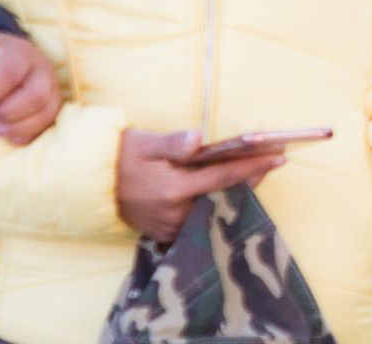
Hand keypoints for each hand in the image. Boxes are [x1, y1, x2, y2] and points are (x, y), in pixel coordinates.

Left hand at [0, 31, 61, 146]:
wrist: (0, 54)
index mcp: (18, 53)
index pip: (10, 73)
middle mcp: (41, 69)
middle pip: (36, 96)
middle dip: (6, 114)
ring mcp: (51, 87)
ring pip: (46, 113)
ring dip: (16, 128)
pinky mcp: (52, 104)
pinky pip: (47, 125)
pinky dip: (26, 135)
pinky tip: (5, 133)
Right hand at [116, 129, 285, 243]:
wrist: (91, 184)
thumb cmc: (122, 156)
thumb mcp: (145, 142)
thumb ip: (173, 143)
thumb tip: (197, 138)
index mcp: (173, 190)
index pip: (224, 176)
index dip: (254, 166)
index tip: (280, 157)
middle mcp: (175, 213)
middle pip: (225, 196)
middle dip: (250, 179)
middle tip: (272, 161)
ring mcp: (170, 226)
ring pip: (214, 209)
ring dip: (234, 192)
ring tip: (255, 173)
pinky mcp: (164, 233)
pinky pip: (199, 220)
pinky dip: (215, 204)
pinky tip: (227, 190)